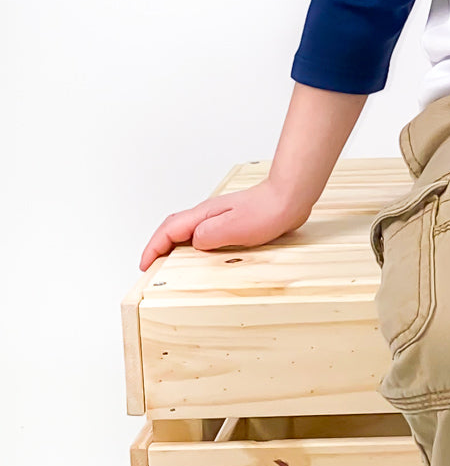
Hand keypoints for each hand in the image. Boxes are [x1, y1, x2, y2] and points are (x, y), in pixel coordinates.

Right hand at [138, 179, 311, 271]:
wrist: (290, 198)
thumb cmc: (267, 211)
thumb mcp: (233, 228)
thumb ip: (209, 236)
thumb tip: (193, 242)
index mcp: (204, 215)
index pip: (169, 230)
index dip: (153, 248)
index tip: (144, 265)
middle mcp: (209, 215)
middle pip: (174, 229)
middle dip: (159, 246)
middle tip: (152, 267)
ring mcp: (220, 218)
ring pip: (189, 231)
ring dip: (175, 246)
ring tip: (170, 264)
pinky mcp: (233, 223)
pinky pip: (205, 235)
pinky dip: (194, 246)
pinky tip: (202, 256)